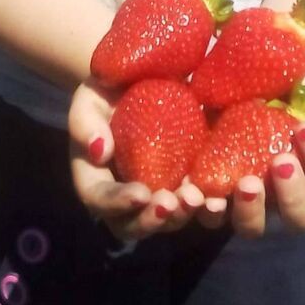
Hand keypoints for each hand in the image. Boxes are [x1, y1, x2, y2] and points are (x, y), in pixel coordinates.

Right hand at [68, 79, 204, 240]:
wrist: (142, 80)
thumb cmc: (108, 90)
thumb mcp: (89, 98)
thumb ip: (84, 122)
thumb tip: (100, 151)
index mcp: (96, 178)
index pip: (99, 200)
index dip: (117, 203)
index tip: (140, 193)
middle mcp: (126, 196)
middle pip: (134, 224)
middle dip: (153, 220)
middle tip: (171, 203)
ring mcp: (159, 193)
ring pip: (169, 221)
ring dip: (184, 215)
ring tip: (198, 199)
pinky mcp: (187, 184)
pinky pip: (199, 205)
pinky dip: (209, 204)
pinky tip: (219, 193)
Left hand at [197, 69, 304, 238]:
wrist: (251, 84)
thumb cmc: (294, 91)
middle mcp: (290, 197)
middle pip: (301, 217)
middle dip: (292, 195)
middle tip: (280, 162)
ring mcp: (255, 204)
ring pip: (256, 226)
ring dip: (250, 210)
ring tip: (245, 184)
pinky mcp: (220, 199)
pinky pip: (213, 218)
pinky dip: (207, 208)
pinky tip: (201, 194)